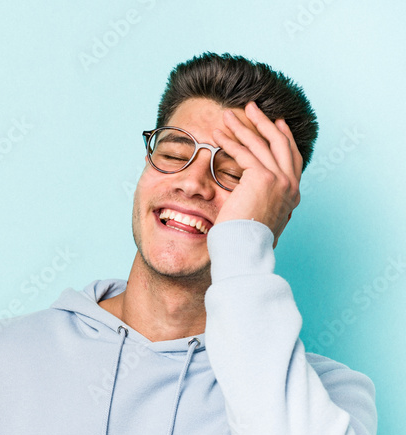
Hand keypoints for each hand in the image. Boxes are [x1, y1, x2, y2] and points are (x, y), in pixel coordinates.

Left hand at [212, 101, 302, 247]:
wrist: (245, 250)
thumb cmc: (247, 241)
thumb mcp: (263, 219)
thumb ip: (265, 204)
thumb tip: (259, 202)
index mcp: (292, 193)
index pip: (291, 157)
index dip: (283, 137)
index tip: (276, 122)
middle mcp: (290, 184)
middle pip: (279, 143)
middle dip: (263, 122)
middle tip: (250, 107)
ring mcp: (279, 180)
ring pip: (260, 144)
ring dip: (242, 127)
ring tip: (227, 115)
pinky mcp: (262, 179)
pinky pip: (244, 153)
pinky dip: (230, 141)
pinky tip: (218, 134)